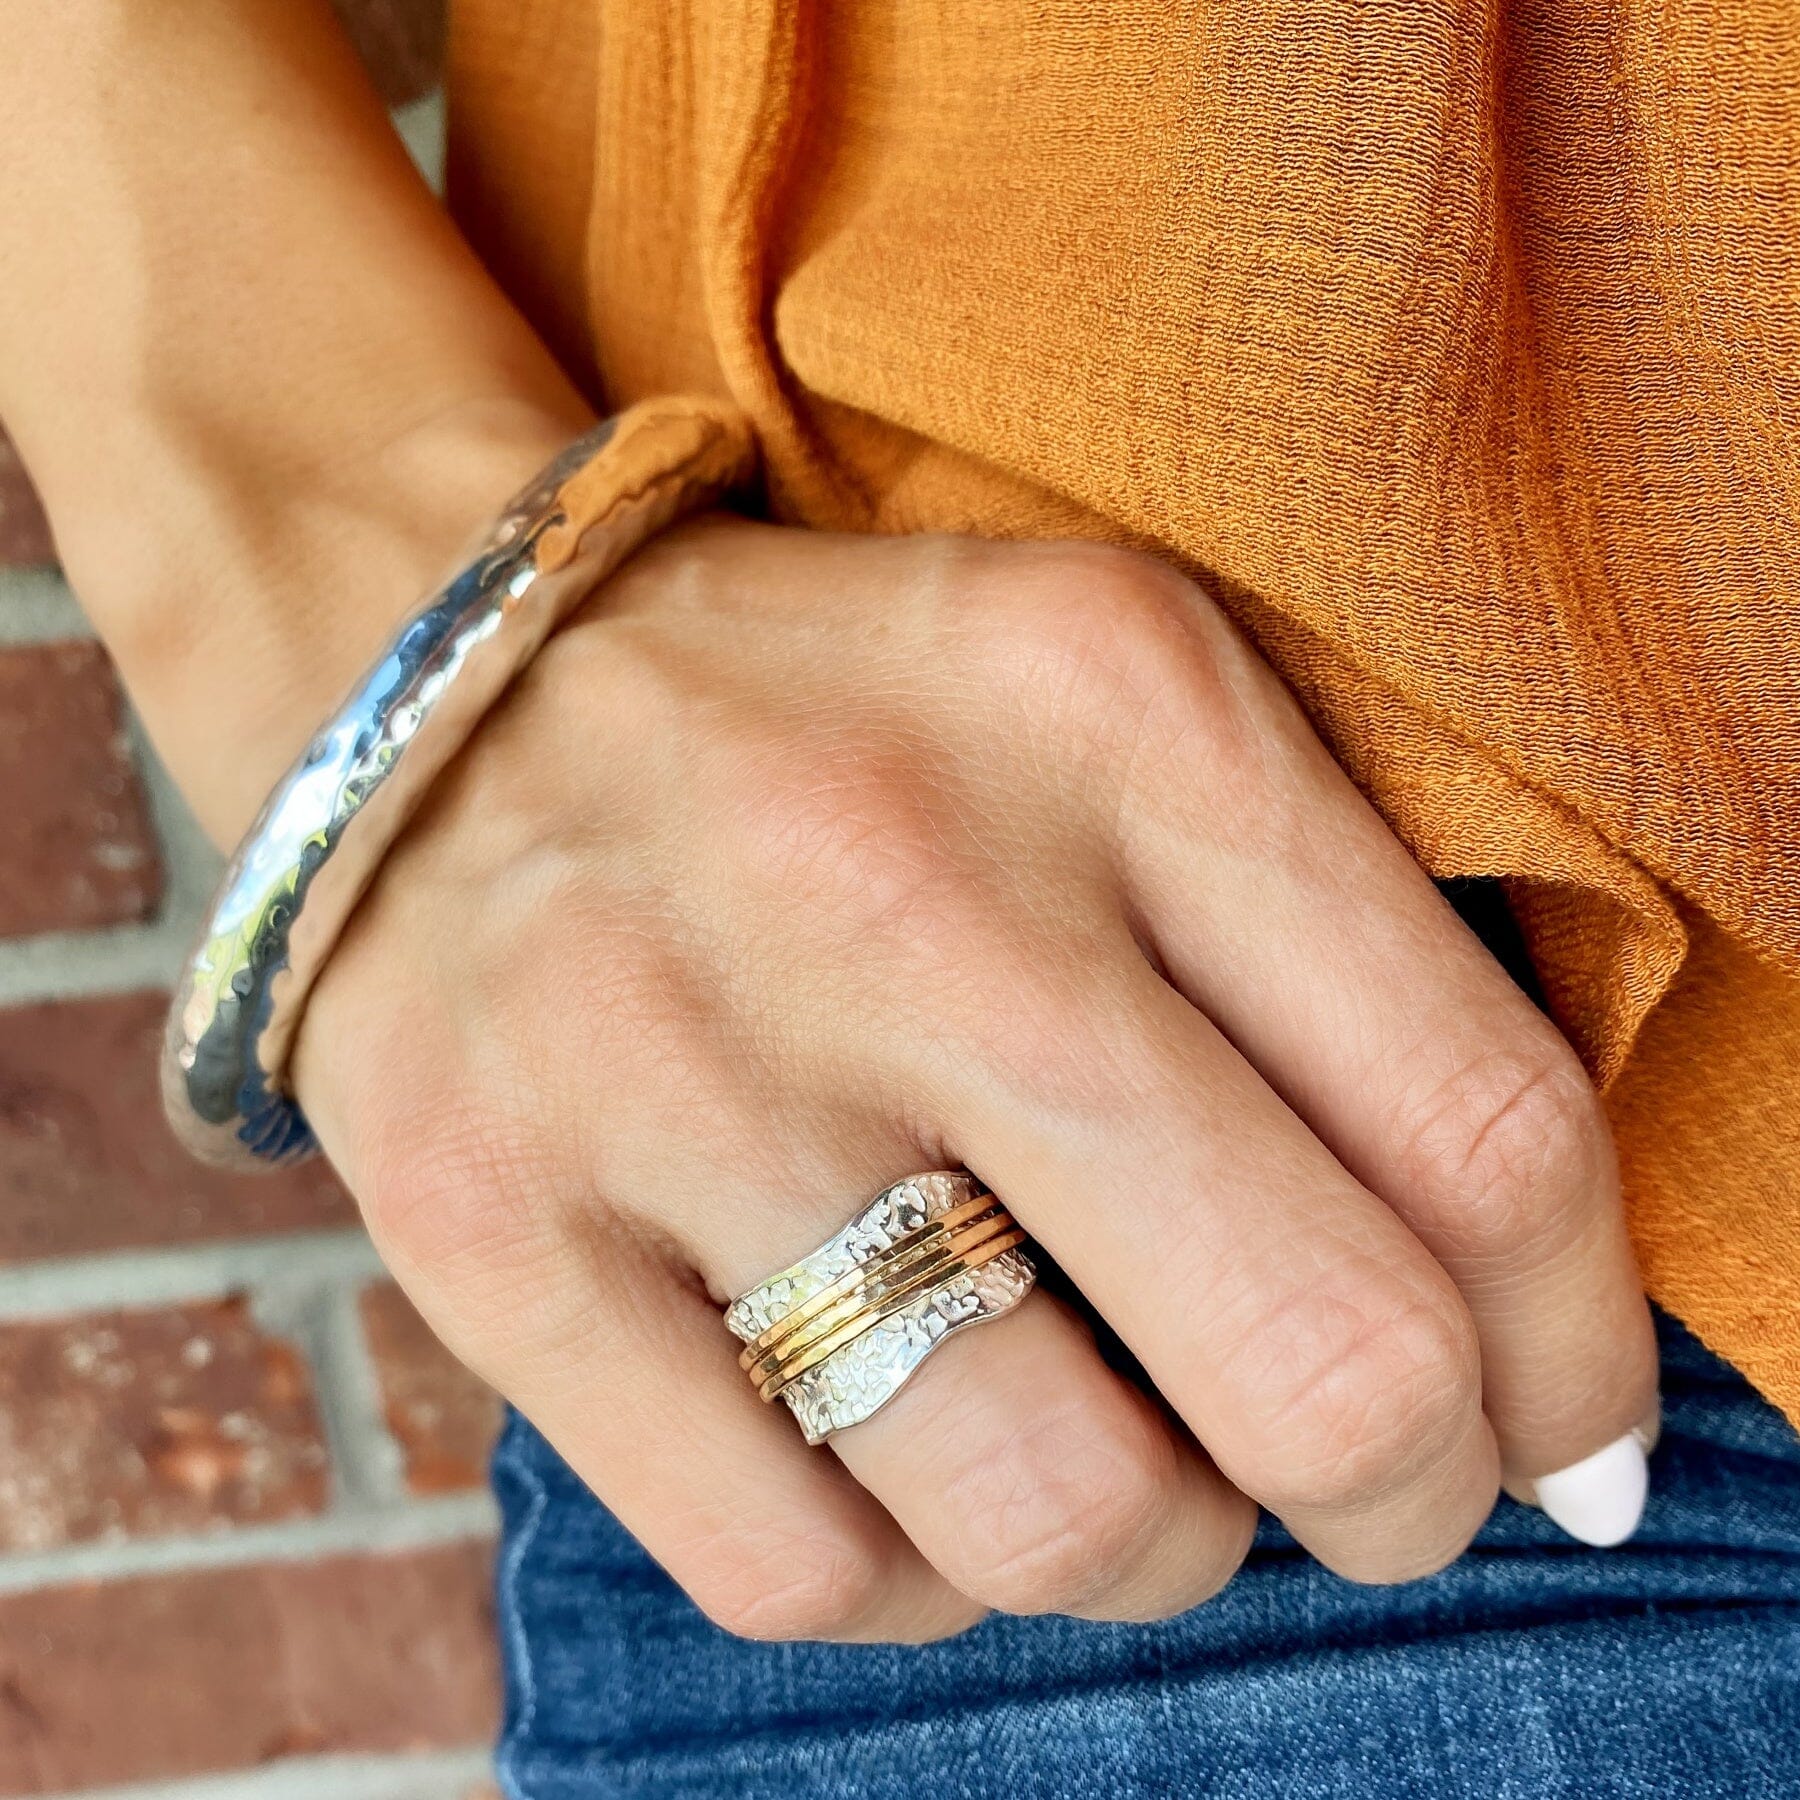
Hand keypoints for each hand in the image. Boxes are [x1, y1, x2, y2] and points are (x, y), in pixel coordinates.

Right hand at [295, 515, 1657, 1639]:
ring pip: (1063, 1518)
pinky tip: (922, 1473)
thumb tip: (1519, 1319)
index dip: (1578, 1348)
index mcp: (1118, 712)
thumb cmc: (854, 718)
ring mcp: (678, 1065)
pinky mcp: (495, 1221)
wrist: (451, 676)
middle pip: (1318, 1362)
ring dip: (1158, 1545)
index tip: (1566, 1425)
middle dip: (1409, 1491)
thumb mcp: (1122, 698)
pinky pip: (807, 1570)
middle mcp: (910, 887)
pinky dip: (921, 1573)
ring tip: (1130, 1469)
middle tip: (1386, 1486)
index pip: (1484, 1125)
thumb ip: (1348, 944)